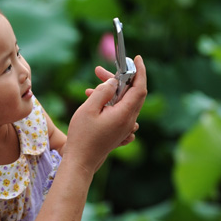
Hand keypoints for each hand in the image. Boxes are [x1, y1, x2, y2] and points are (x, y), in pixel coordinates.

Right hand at [64, 55, 146, 175]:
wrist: (80, 162)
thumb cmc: (82, 137)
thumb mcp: (88, 109)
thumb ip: (103, 92)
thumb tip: (113, 82)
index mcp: (124, 114)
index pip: (140, 88)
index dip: (140, 71)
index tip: (136, 58)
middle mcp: (129, 121)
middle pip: (131, 94)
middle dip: (117, 80)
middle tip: (98, 71)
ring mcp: (125, 128)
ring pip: (123, 103)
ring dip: (110, 93)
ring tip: (88, 90)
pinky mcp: (119, 133)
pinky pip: (119, 113)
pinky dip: (110, 104)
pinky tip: (95, 104)